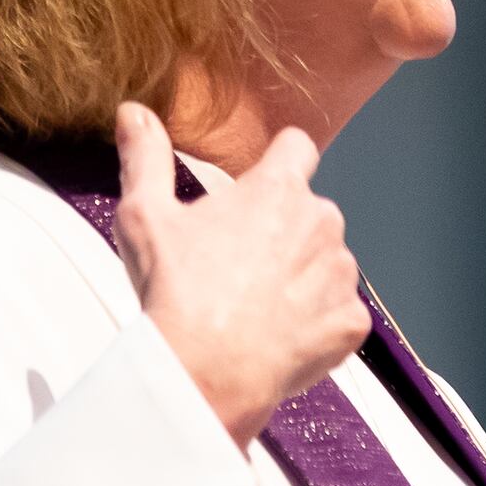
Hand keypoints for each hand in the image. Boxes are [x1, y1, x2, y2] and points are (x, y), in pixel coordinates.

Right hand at [114, 100, 365, 444]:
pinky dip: (315, 324)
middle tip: (237, 265)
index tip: (259, 184)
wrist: (205, 371)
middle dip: (283, 231)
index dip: (278, 161)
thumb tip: (135, 113)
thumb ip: (146, 157)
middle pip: (309, 212)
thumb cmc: (176, 292)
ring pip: (327, 263)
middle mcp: (321, 221)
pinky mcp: (351, 321)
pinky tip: (277, 337)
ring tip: (254, 307)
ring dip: (302, 277)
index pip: (297, 146)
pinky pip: (338, 314)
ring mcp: (342, 273)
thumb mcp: (145, 215)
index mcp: (278, 189)